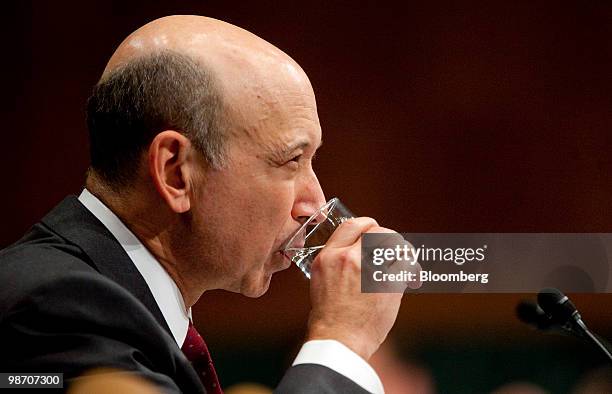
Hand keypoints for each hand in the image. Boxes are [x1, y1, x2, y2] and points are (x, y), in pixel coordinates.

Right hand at [306, 217, 403, 360]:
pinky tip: (411, 276)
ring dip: (402, 250)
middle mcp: (348, 258)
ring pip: (394, 243)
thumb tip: (355, 253)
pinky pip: (407, 264)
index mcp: (328, 256)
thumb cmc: (329, 318)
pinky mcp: (389, 284)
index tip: (373, 233)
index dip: (367, 226)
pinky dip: (412, 268)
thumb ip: (337, 262)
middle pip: (376, 230)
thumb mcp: (321, 280)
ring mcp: (369, 270)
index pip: (352, 224)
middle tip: (392, 249)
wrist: (338, 341)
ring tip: (404, 260)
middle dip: (388, 237)